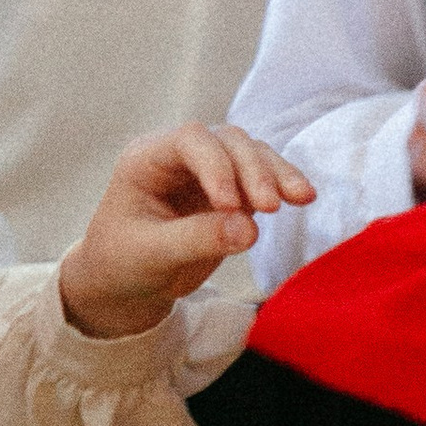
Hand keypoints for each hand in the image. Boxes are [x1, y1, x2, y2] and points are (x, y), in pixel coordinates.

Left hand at [61, 122, 317, 338]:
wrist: (126, 284)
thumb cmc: (122, 263)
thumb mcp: (151, 255)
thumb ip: (196, 239)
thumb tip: (250, 229)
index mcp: (147, 158)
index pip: (189, 141)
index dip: (215, 164)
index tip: (229, 204)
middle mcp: (181, 156)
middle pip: (227, 142)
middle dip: (253, 170)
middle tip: (270, 207)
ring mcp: (210, 170)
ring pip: (251, 154)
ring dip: (276, 173)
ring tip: (301, 198)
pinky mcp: (234, 190)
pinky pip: (264, 177)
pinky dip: (282, 186)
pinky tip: (302, 199)